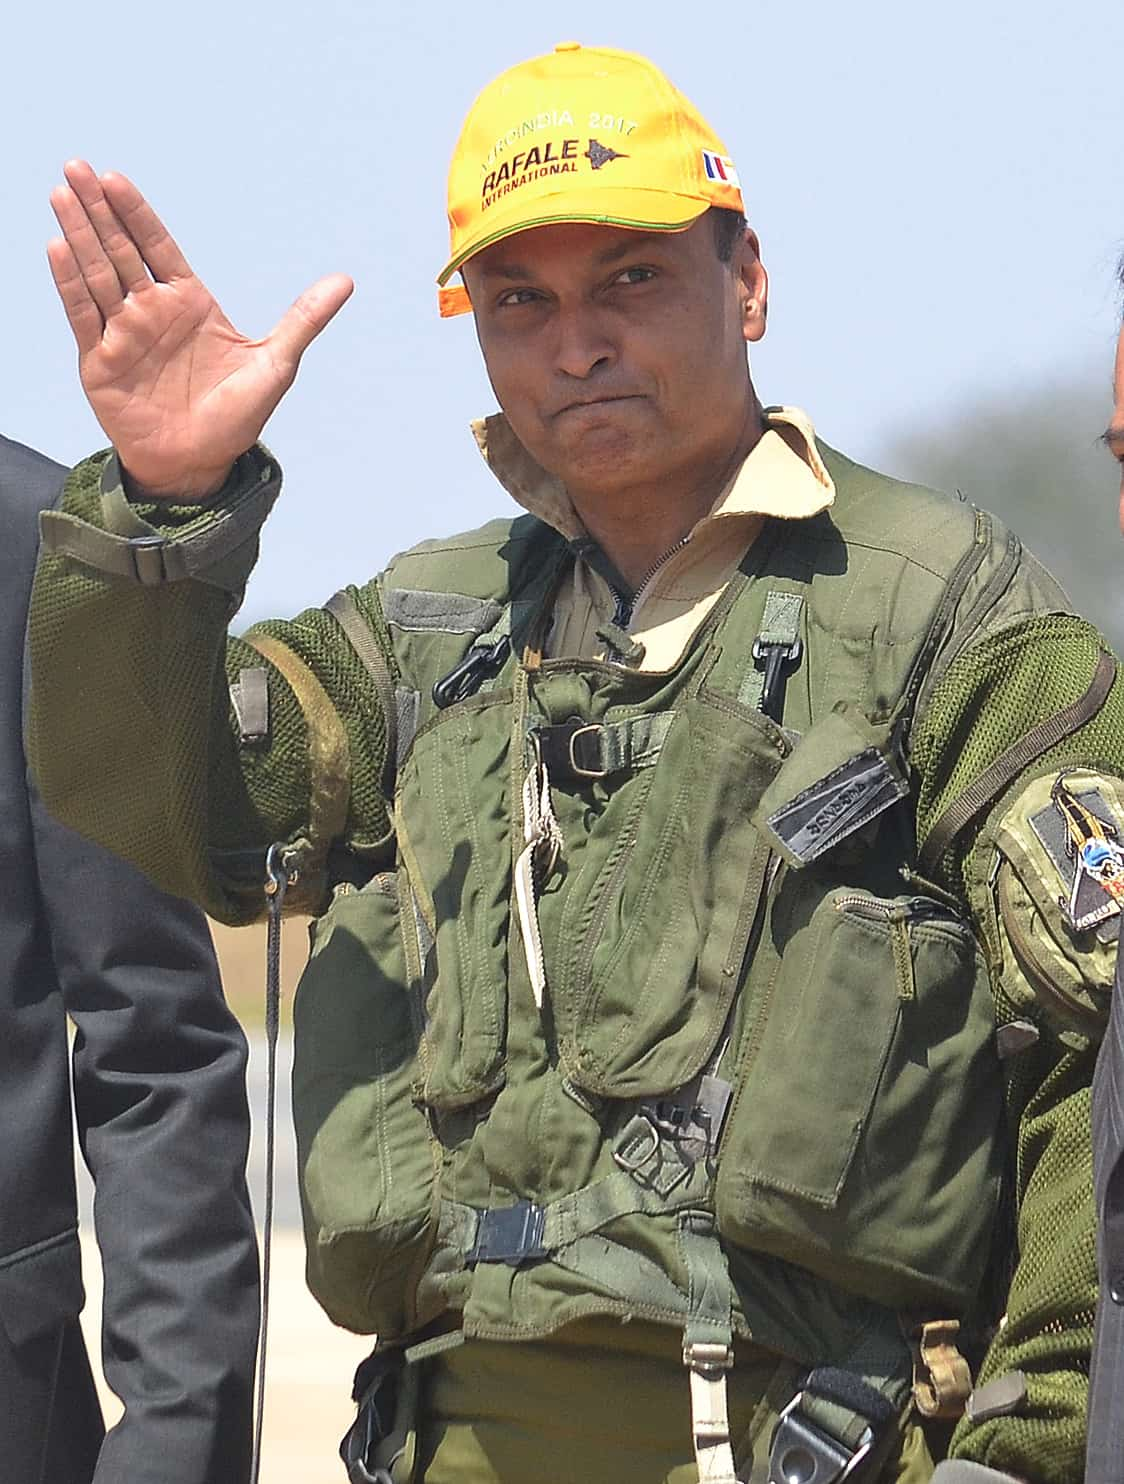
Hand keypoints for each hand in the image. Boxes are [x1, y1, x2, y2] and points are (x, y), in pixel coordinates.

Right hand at [47, 161, 353, 498]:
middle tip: (76, 167)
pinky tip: (60, 247)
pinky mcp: (101, 361)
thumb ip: (304, 320)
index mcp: (189, 304)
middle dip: (97, 209)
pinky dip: (71, 283)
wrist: (200, 465)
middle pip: (120, 250)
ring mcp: (124, 334)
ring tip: (61, 193)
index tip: (115, 178)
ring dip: (78, 233)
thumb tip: (345, 280)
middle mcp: (151, 312)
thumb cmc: (235, 419)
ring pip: (97, 273)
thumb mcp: (276, 365)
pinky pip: (83, 315)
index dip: (136, 213)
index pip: (157, 247)